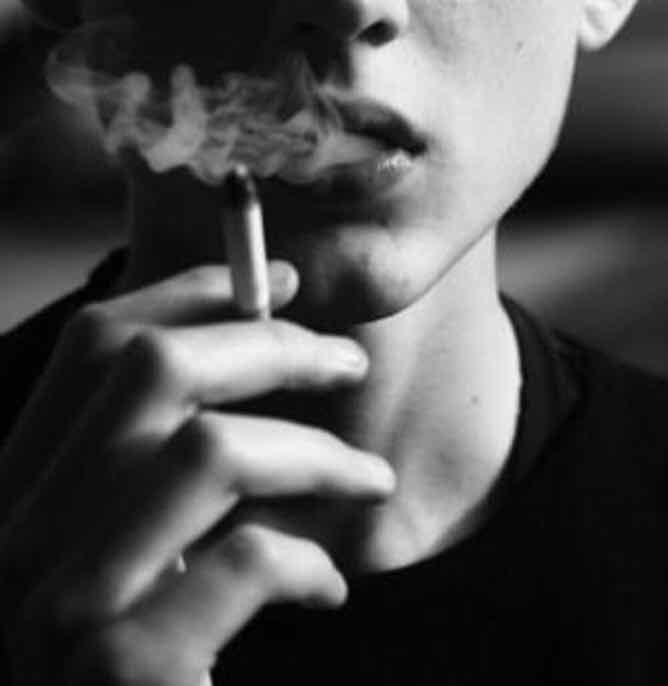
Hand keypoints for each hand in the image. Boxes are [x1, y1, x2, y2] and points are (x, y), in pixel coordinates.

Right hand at [0, 261, 394, 683]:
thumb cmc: (129, 667)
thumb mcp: (113, 555)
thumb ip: (146, 474)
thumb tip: (251, 341)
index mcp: (16, 496)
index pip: (93, 346)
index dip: (193, 293)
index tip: (279, 284)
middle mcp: (20, 539)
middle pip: (152, 372)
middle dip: (271, 344)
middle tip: (344, 359)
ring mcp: (65, 610)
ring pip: (211, 450)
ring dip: (316, 452)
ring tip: (368, 479)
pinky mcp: (126, 674)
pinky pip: (246, 561)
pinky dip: (310, 561)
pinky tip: (327, 589)